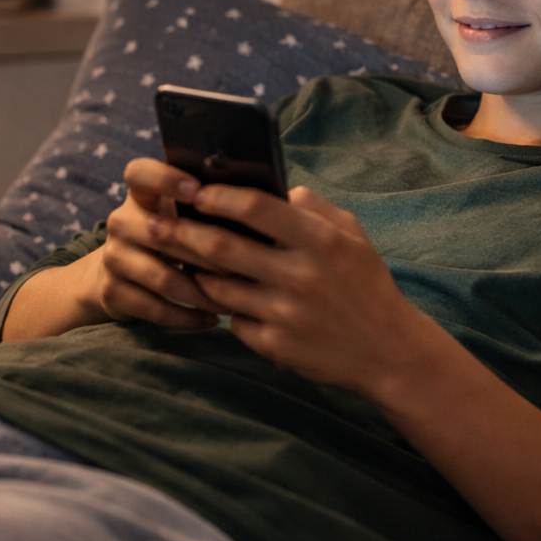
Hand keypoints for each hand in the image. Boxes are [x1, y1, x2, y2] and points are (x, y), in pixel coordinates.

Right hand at [87, 158, 236, 328]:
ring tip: (232, 302)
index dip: (165, 179)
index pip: (140, 173)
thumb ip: (208, 206)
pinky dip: (187, 317)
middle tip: (243, 266)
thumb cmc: (171, 238)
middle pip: (161, 233)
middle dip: (206, 253)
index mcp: (140, 194)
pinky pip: (155, 308)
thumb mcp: (179, 215)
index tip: (197, 192)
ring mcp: (114, 257)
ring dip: (202, 293)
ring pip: (162, 277)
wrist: (120, 274)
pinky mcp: (112, 291)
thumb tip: (271, 205)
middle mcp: (121, 221)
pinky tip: (210, 319)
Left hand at [151, 182, 438, 396]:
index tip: (194, 191)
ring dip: (192, 273)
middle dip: (180, 233)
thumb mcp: (352, 236)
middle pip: (222, 248)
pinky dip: (224, 308)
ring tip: (174, 259)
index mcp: (321, 241)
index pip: (256, 208)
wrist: (388, 352)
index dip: (219, 198)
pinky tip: (218, 299)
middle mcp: (301, 277)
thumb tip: (274, 189)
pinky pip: (233, 321)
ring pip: (217, 288)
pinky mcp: (275, 346)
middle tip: (152, 224)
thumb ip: (313, 208)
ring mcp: (285, 315)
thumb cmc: (366, 285)